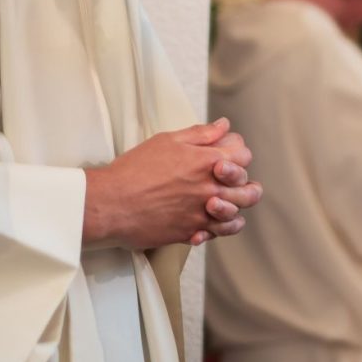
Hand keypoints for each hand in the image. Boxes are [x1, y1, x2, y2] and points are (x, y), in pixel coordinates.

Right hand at [83, 119, 262, 252]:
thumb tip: (223, 126)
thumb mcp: (167, 141)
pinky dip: (215, 229)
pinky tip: (207, 221)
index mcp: (208, 162)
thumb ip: (200, 134)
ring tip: (223, 204)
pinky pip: (216, 234)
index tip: (227, 154)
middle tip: (232, 183)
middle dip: (245, 185)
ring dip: (234, 209)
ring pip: (238, 217)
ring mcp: (202, 214)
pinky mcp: (190, 232)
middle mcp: (211, 189)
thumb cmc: (134, 169)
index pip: (244, 156)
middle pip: (250, 191)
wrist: (111, 204)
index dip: (238, 153)